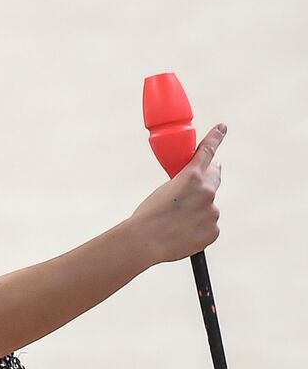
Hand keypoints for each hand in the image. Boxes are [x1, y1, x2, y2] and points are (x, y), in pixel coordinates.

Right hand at [128, 123, 225, 264]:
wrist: (145, 241)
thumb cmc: (148, 215)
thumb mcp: (164, 190)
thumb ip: (185, 184)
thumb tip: (196, 189)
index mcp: (192, 177)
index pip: (207, 152)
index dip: (216, 138)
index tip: (222, 128)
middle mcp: (207, 192)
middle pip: (214, 179)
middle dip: (209, 179)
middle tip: (197, 187)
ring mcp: (212, 212)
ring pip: (208, 208)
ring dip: (198, 211)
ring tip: (176, 222)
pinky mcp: (213, 231)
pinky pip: (208, 227)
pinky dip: (198, 229)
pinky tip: (182, 234)